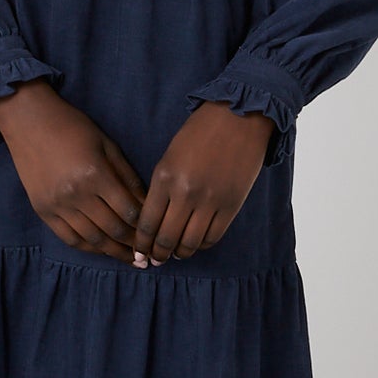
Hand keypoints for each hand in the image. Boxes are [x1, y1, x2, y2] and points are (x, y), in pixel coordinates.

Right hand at [0, 79, 148, 263]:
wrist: (28, 121)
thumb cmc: (73, 127)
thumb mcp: (107, 145)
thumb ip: (127, 176)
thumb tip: (146, 205)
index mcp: (96, 175)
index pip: (128, 211)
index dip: (144, 227)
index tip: (155, 235)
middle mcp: (76, 194)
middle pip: (112, 230)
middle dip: (133, 246)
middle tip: (147, 256)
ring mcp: (57, 205)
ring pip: (91, 239)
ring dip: (112, 252)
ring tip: (129, 260)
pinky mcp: (42, 210)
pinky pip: (68, 238)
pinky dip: (88, 247)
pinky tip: (101, 250)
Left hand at [132, 102, 272, 265]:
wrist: (238, 117)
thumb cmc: (200, 132)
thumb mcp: (170, 155)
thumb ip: (161, 187)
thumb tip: (154, 220)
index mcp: (164, 178)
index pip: (147, 223)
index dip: (141, 243)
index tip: (139, 252)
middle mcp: (185, 193)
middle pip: (166, 238)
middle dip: (158, 254)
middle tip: (155, 260)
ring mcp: (210, 201)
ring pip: (190, 243)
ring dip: (180, 253)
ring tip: (176, 254)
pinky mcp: (231, 204)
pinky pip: (213, 236)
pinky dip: (202, 244)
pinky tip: (197, 242)